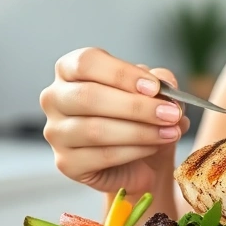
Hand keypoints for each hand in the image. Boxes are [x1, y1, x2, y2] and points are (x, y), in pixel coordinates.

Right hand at [39, 47, 190, 194]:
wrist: (139, 159)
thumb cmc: (139, 116)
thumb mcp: (152, 92)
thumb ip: (159, 82)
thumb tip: (165, 84)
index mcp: (69, 70)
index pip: (86, 62)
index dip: (122, 73)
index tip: (155, 87)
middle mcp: (54, 98)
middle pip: (89, 96)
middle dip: (137, 106)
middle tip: (171, 113)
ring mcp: (56, 132)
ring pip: (96, 129)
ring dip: (141, 131)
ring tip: (171, 132)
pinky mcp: (66, 163)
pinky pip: (102, 156)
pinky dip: (135, 151)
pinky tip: (154, 146)